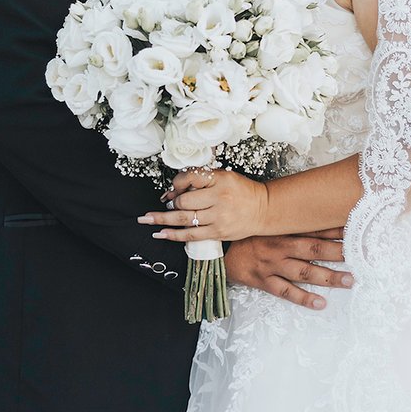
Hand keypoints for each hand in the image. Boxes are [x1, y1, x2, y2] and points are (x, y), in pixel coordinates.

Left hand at [138, 168, 268, 244]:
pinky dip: (173, 235)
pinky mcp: (218, 233)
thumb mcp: (224, 176)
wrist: (264, 209)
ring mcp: (218, 218)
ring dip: (162, 220)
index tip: (172, 189)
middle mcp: (219, 198)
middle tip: (164, 203)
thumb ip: (201, 180)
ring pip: (184, 219)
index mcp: (220, 180)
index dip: (176, 184)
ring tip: (146, 220)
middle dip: (170, 203)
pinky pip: (191, 235)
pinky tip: (161, 233)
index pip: (189, 178)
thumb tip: (174, 192)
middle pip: (184, 202)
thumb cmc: (242, 191)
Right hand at [223, 229, 352, 312]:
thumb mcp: (268, 224)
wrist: (219, 251)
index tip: (355, 229)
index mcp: (282, 230)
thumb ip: (291, 222)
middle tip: (360, 255)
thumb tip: (317, 215)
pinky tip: (321, 303)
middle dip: (337, 252)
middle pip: (313, 249)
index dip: (334, 229)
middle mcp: (279, 246)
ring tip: (349, 281)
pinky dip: (304, 298)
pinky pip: (285, 291)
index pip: (313, 228)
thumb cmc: (249, 237)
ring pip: (304, 272)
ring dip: (328, 277)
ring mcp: (272, 265)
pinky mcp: (263, 281)